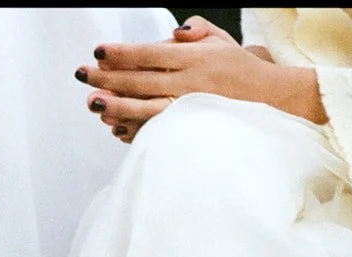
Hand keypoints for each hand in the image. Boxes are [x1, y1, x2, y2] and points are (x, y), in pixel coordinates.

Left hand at [79, 16, 321, 144]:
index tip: (98, 51)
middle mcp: (189, 83)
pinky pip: (159, 131)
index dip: (122, 53)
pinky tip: (115, 127)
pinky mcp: (191, 130)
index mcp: (193, 58)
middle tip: (81, 75)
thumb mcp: (221, 40)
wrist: (270, 101)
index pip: (150, 53)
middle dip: (108, 78)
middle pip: (141, 80)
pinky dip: (136, 129)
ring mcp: (190, 110)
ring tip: (93, 103)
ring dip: (117, 106)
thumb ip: (196, 31)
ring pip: (147, 108)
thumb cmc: (238, 69)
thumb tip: (175, 32)